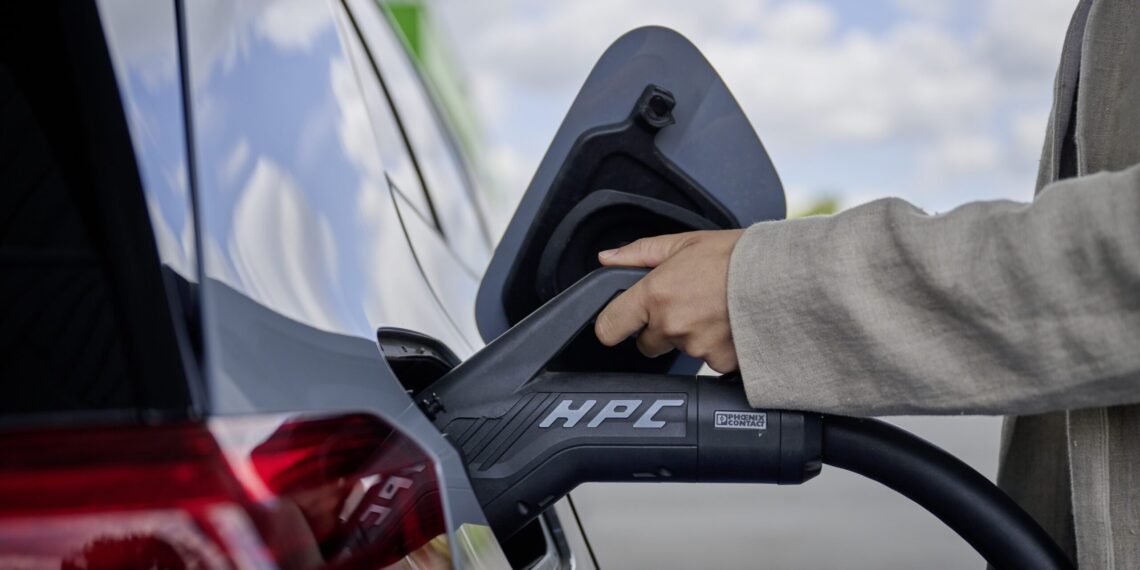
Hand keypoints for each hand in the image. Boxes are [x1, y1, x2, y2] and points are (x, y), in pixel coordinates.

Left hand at [594, 230, 742, 372]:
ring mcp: (696, 347)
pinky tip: (730, 327)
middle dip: (660, 330)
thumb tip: (607, 258)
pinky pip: (710, 362)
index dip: (613, 326)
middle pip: (647, 344)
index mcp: (655, 294)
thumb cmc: (738, 256)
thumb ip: (640, 253)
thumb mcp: (685, 243)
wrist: (785, 275)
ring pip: (680, 352)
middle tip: (688, 306)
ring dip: (692, 338)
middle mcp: (671, 325)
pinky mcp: (721, 363)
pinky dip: (718, 349)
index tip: (623, 323)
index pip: (609, 328)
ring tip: (715, 311)